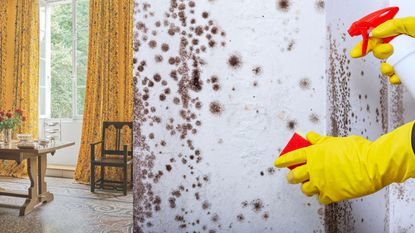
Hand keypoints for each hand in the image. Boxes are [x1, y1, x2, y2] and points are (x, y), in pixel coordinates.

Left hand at [274, 121, 414, 204]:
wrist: (373, 164)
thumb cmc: (358, 150)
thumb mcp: (336, 141)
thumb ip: (321, 141)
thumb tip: (310, 136)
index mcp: (314, 153)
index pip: (292, 157)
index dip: (283, 161)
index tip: (277, 163)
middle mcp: (314, 169)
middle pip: (295, 176)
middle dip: (292, 177)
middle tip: (292, 177)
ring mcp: (321, 183)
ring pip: (305, 189)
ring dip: (306, 187)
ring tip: (309, 185)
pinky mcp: (331, 194)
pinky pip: (321, 198)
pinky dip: (322, 196)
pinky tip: (325, 192)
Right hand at [351, 17, 414, 84]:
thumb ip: (397, 25)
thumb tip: (377, 31)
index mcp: (402, 33)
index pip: (378, 36)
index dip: (366, 43)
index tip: (358, 51)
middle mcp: (403, 45)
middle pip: (380, 51)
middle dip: (380, 54)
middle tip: (388, 52)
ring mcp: (406, 59)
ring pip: (386, 66)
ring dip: (386, 68)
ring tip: (393, 68)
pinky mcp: (409, 72)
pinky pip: (395, 77)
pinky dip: (394, 78)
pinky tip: (398, 77)